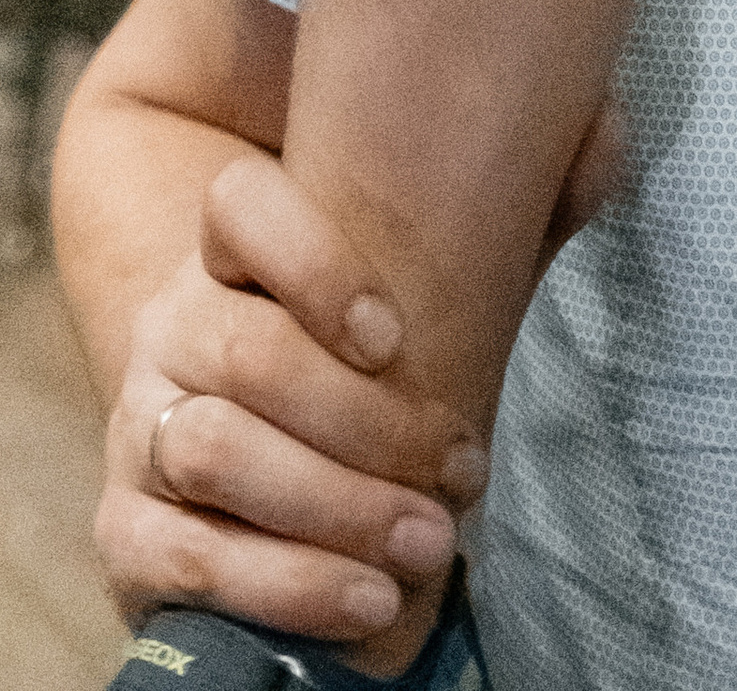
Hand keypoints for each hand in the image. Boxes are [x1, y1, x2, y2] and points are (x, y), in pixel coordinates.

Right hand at [98, 108, 626, 641]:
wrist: (241, 457)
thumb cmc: (360, 362)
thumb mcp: (423, 288)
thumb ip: (511, 218)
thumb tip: (609, 137)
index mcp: (233, 256)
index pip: (241, 206)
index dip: (312, 257)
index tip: (395, 333)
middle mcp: (174, 328)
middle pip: (248, 353)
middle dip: (368, 425)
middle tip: (463, 474)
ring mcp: (143, 429)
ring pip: (215, 451)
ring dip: (333, 508)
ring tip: (427, 545)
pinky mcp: (127, 531)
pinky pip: (184, 557)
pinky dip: (280, 585)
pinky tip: (363, 599)